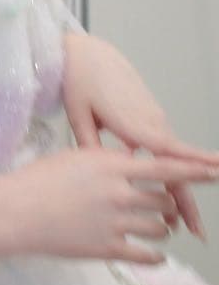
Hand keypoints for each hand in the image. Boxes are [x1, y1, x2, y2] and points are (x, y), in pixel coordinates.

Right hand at [0, 147, 218, 263]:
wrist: (17, 210)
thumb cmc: (40, 179)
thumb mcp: (76, 157)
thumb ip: (109, 161)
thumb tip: (132, 162)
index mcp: (111, 165)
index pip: (163, 166)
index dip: (193, 170)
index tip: (215, 171)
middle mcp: (118, 193)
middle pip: (164, 199)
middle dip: (167, 203)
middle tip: (162, 205)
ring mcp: (114, 222)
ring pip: (159, 228)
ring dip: (163, 228)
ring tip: (156, 227)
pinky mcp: (108, 248)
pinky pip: (146, 256)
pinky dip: (156, 257)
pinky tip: (156, 256)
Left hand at [62, 33, 218, 239]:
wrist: (85, 53)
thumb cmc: (80, 80)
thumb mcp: (79, 115)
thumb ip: (90, 145)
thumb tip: (102, 172)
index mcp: (132, 120)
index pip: (169, 149)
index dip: (193, 164)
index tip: (216, 173)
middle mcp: (150, 120)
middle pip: (176, 165)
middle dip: (186, 200)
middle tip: (195, 232)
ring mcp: (153, 117)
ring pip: (172, 159)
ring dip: (177, 189)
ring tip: (179, 221)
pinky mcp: (150, 116)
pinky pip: (164, 147)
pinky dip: (169, 170)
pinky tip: (165, 192)